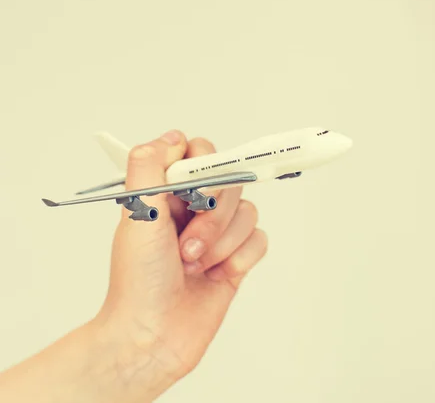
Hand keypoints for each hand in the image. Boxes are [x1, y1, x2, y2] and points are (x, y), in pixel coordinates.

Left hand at [94, 130, 267, 395]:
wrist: (152, 336)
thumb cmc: (137, 281)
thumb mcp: (137, 214)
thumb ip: (149, 166)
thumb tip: (172, 137)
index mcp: (168, 194)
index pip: (200, 155)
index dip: (204, 168)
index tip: (193, 191)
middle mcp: (194, 210)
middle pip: (231, 182)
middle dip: (212, 216)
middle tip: (186, 243)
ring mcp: (218, 236)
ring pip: (247, 212)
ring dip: (222, 241)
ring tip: (195, 265)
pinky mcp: (235, 259)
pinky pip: (259, 240)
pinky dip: (240, 258)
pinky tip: (217, 275)